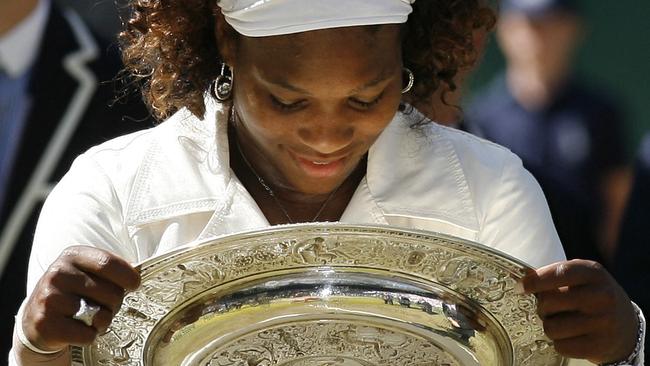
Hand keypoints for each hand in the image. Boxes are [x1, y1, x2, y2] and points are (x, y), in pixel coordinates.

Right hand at [21, 246, 140, 352]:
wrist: (36, 318)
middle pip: (110, 291)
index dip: (128, 276)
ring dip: (103, 320)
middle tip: (104, 305)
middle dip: (116, 303)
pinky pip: (87, 334)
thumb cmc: (73, 293)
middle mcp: (58, 273)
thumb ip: (110, 269)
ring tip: (90, 316)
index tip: (134, 285)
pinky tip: (78, 328)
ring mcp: (50, 298)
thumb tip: (135, 273)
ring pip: (100, 314)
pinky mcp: (46, 323)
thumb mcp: (87, 272)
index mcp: (72, 255)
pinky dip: (89, 335)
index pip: (108, 262)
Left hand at [520, 259, 637, 363]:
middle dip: (542, 307)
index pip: (560, 272)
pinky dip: (561, 343)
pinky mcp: (599, 345)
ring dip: (550, 327)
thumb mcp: (583, 278)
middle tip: (551, 309)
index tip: (521, 287)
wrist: (626, 327)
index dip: (535, 280)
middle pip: (548, 302)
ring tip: (564, 323)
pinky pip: (561, 346)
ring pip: (551, 328)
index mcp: (594, 273)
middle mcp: (601, 296)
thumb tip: (523, 283)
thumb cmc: (593, 297)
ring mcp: (602, 322)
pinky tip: (573, 336)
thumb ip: (557, 276)